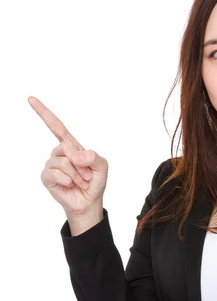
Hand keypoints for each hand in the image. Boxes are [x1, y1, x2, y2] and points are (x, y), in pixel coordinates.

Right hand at [29, 96, 108, 217]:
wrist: (89, 202)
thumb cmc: (94, 182)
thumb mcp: (102, 166)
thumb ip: (94, 156)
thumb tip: (76, 156)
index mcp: (71, 145)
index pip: (56, 126)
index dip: (44, 112)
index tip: (30, 99)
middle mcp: (59, 152)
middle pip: (66, 147)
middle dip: (81, 164)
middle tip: (87, 176)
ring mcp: (51, 164)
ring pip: (63, 162)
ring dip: (76, 175)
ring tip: (80, 182)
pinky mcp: (47, 177)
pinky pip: (56, 174)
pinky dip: (68, 181)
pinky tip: (69, 185)